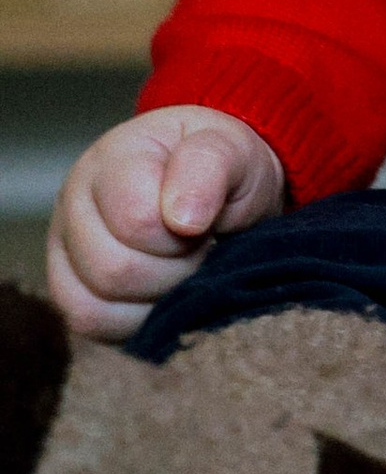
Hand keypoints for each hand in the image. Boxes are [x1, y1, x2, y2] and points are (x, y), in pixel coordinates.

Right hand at [46, 109, 287, 339]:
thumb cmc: (221, 169)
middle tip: (201, 249)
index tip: (208, 222)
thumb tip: (183, 218)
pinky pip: (90, 323)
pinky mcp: (70, 287)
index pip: (136, 219)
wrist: (218, 188)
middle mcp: (75, 201)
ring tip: (184, 268)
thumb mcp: (231, 150)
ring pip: (96, 305)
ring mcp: (65, 247)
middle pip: (114, 270)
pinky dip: (135, 321)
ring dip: (157, 298)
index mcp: (113, 159)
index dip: (184, 235)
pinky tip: (164, 294)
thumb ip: (209, 167)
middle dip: (175, 269)